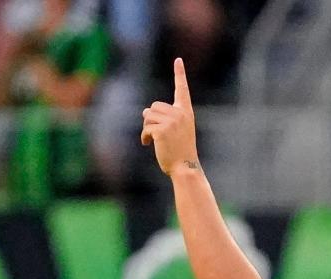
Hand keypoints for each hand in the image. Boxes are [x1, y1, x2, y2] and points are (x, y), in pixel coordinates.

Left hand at [141, 58, 199, 175]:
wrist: (185, 167)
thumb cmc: (180, 152)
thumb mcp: (176, 131)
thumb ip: (164, 118)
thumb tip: (145, 111)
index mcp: (186, 112)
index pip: (182, 90)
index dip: (180, 74)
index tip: (178, 60)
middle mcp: (180, 114)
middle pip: (154, 107)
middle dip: (150, 120)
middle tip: (154, 134)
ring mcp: (172, 121)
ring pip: (148, 116)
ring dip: (146, 128)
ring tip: (152, 140)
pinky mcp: (162, 130)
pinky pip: (146, 127)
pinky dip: (144, 137)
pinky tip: (148, 145)